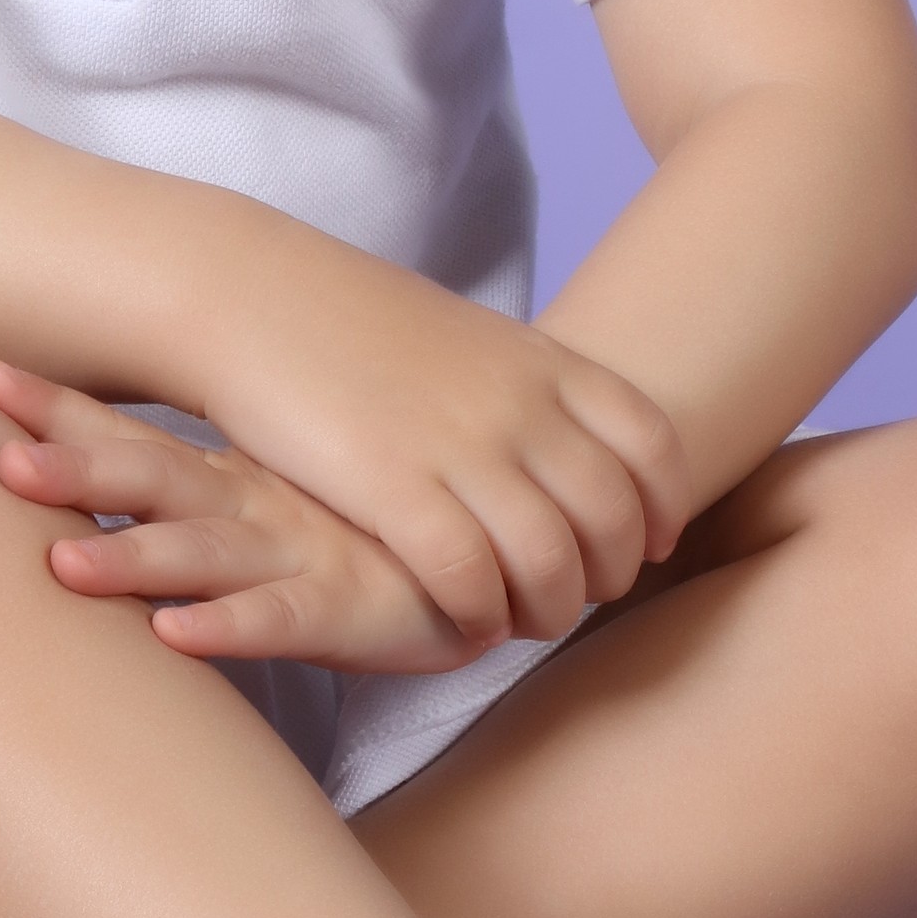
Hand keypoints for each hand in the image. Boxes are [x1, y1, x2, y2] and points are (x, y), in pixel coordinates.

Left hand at [0, 365, 480, 672]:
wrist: (487, 539)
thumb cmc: (355, 525)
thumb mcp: (267, 494)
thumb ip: (188, 484)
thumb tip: (90, 468)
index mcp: (229, 473)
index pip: (131, 430)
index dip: (59, 408)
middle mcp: (252, 502)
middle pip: (150, 477)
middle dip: (73, 470)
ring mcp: (296, 552)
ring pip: (201, 550)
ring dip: (132, 558)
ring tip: (62, 564)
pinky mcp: (342, 609)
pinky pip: (277, 623)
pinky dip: (228, 627)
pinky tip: (177, 635)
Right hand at [172, 243, 690, 648]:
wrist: (253, 295)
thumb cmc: (352, 323)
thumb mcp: (469, 336)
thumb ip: (528, 387)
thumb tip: (570, 441)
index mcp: (542, 361)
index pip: (652, 444)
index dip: (664, 508)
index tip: (652, 543)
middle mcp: (518, 404)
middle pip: (613, 516)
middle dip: (611, 574)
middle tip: (580, 597)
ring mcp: (460, 446)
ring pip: (552, 562)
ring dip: (549, 610)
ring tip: (522, 622)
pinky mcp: (394, 487)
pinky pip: (470, 578)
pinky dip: (482, 614)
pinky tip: (466, 622)